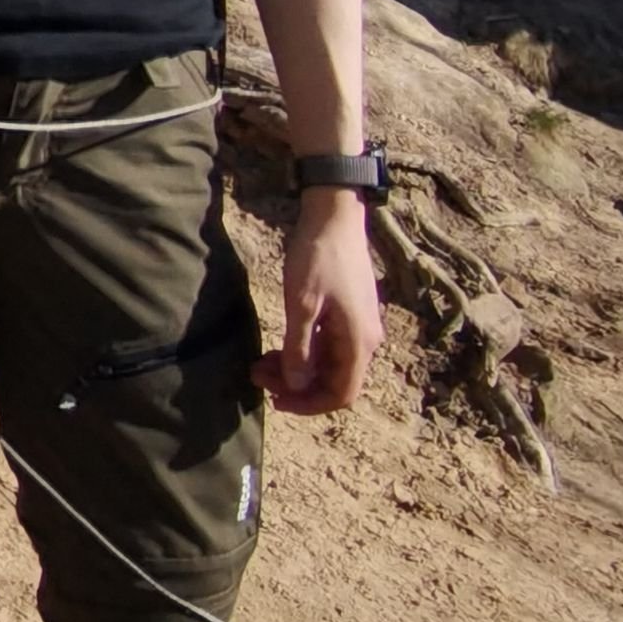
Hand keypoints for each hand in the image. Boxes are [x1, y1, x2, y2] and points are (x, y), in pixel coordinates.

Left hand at [258, 189, 384, 414]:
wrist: (334, 216)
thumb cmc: (318, 256)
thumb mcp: (302, 303)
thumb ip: (299, 347)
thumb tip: (296, 386)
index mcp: (359, 341)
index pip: (342, 394)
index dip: (310, 405)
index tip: (276, 401)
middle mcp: (365, 339)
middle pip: (334, 380)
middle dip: (296, 386)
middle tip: (257, 376)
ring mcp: (357, 326)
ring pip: (328, 363)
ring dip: (296, 369)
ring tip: (259, 363)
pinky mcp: (347, 314)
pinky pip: (327, 345)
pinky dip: (302, 351)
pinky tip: (277, 347)